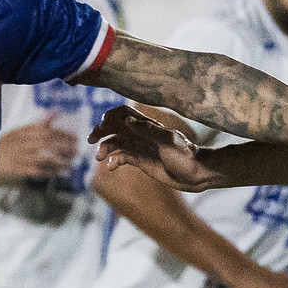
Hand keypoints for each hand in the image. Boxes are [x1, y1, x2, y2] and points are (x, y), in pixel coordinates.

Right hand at [0, 115, 78, 179]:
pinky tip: (59, 173)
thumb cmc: (7, 144)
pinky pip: (37, 171)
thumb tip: (55, 110)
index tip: (75, 138)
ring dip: (59, 162)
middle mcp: (23, 142)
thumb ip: (39, 122)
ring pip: (43, 158)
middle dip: (64, 147)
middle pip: (47, 143)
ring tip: (71, 164)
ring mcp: (21, 157)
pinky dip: (49, 172)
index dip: (62, 134)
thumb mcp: (20, 130)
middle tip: (76, 151)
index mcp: (24, 131)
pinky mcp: (19, 169)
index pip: (46, 130)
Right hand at [91, 105, 215, 191]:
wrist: (196, 174)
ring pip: (116, 143)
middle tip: (91, 140)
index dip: (110, 116)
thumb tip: (127, 120)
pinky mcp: (141, 161)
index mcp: (148, 125)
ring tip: (99, 157)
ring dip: (105, 147)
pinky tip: (110, 167)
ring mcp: (141, 147)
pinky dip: (113, 160)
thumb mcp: (168, 142)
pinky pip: (122, 157)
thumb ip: (148, 130)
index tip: (102, 125)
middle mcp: (142, 134)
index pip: (124, 113)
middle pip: (115, 127)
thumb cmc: (186, 156)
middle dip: (101, 131)